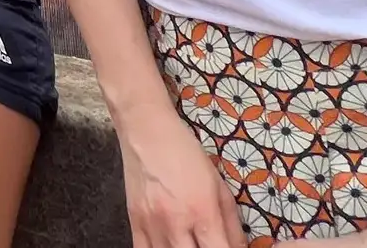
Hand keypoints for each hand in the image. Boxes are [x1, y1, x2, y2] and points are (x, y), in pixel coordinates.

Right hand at [118, 113, 244, 247]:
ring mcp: (152, 225)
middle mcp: (176, 223)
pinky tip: (168, 245)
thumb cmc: (186, 153)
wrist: (146, 131)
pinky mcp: (134, 223)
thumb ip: (232, 223)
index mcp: (202, 211)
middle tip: (208, 244)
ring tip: (189, 243)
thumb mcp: (218, 185)